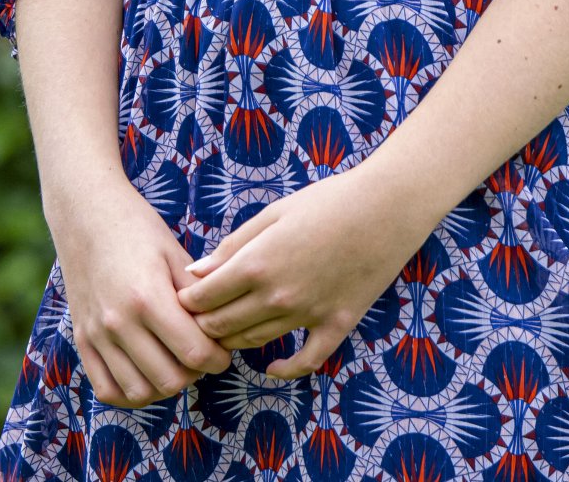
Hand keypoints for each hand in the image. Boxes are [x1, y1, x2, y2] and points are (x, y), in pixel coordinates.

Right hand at [48, 172, 232, 406]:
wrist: (86, 212)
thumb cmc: (136, 226)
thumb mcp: (173, 252)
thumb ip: (196, 293)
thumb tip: (221, 327)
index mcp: (148, 296)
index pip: (193, 352)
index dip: (217, 359)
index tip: (224, 351)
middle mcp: (119, 322)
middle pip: (169, 379)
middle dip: (195, 374)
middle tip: (203, 356)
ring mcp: (97, 334)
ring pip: (138, 391)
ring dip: (164, 386)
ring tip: (176, 364)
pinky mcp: (82, 340)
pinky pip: (106, 389)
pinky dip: (130, 393)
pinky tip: (147, 375)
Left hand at [176, 164, 427, 379]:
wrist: (385, 207)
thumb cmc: (328, 200)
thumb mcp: (274, 212)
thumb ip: (233, 245)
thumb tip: (196, 272)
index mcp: (257, 264)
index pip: (205, 297)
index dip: (187, 300)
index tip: (182, 297)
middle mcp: (277, 296)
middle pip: (223, 326)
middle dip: (202, 324)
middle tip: (196, 318)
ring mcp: (307, 315)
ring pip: (255, 342)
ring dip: (233, 340)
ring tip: (224, 331)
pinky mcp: (336, 325)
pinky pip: (305, 361)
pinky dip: (285, 369)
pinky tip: (272, 366)